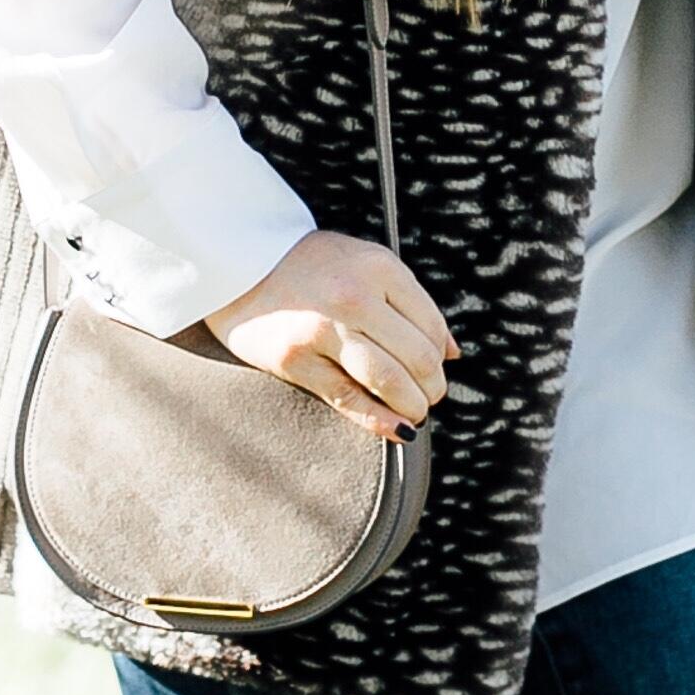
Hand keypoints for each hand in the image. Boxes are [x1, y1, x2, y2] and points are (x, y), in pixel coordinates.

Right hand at [206, 231, 456, 439]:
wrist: (240, 264)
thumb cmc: (313, 267)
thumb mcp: (366, 264)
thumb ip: (410, 303)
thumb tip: (453, 353)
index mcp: (378, 267)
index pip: (431, 325)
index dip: (440, 356)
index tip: (435, 369)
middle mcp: (354, 295)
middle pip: (417, 357)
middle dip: (431, 386)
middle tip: (428, 396)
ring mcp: (323, 329)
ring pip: (389, 381)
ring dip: (412, 406)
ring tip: (414, 412)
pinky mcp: (296, 360)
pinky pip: (349, 399)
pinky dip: (379, 421)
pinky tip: (396, 429)